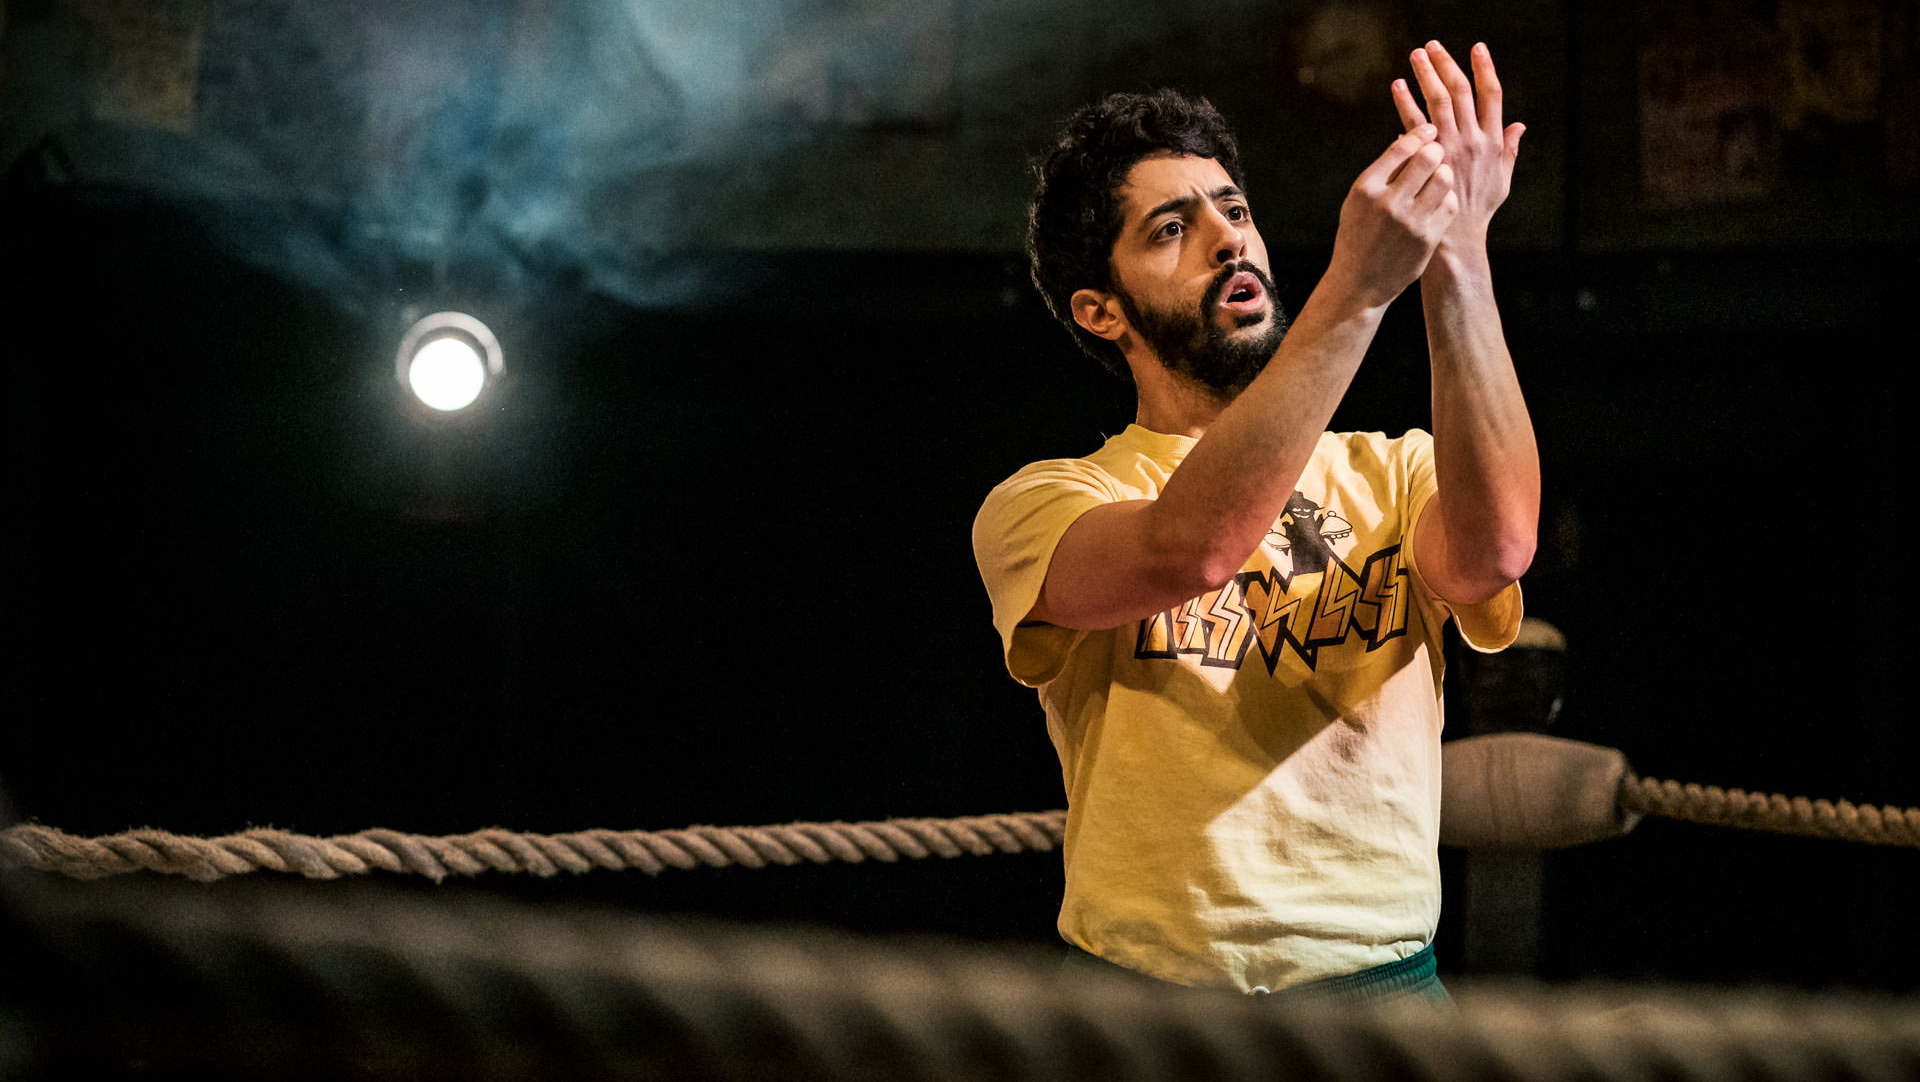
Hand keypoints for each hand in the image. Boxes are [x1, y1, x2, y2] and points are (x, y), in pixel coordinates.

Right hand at [1323, 123, 1458, 308]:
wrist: (1359, 283)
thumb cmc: (1358, 236)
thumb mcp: (1357, 202)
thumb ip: (1382, 172)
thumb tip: (1411, 138)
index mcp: (1366, 188)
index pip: (1401, 147)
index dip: (1420, 134)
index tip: (1429, 130)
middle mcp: (1388, 202)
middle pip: (1428, 158)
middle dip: (1436, 151)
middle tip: (1437, 154)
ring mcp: (1410, 221)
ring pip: (1444, 179)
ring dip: (1445, 173)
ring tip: (1439, 177)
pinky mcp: (1427, 238)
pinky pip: (1449, 204)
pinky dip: (1447, 198)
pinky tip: (1439, 202)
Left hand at [1392, 41, 1522, 250]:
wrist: (1456, 241)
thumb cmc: (1478, 212)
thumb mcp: (1501, 181)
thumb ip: (1509, 151)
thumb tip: (1520, 126)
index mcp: (1492, 142)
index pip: (1492, 95)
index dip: (1485, 68)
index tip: (1477, 47)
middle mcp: (1472, 141)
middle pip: (1461, 91)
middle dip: (1447, 64)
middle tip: (1433, 45)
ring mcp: (1449, 150)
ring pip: (1438, 101)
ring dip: (1426, 75)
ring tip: (1416, 55)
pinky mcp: (1426, 161)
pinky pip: (1413, 126)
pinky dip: (1404, 103)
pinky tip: (1396, 86)